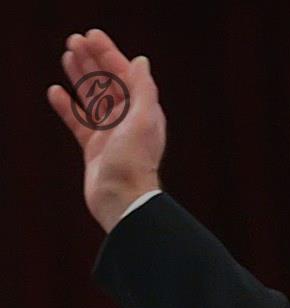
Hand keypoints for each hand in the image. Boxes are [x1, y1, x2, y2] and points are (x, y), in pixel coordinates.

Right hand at [46, 28, 166, 232]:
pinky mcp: (93, 147)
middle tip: (74, 39)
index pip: (125, 75)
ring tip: (66, 56)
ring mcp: (110, 133)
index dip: (109, 54)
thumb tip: (141, 61)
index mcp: (143, 111)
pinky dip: (67, 106)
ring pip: (92, 98)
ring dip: (80, 76)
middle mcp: (128, 119)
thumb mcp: (143, 120)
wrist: (121, 199)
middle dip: (93, 60)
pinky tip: (55, 91)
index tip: (91, 36)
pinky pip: (78, 121)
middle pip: (108, 82)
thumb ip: (143, 90)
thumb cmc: (133, 162)